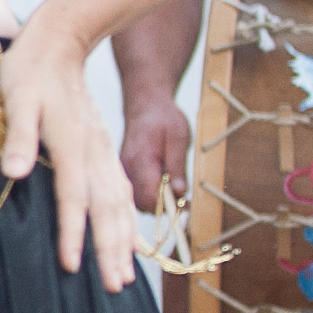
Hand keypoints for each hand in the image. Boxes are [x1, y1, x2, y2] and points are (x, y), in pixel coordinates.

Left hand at [0, 28, 136, 288]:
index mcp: (72, 144)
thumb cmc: (30, 72)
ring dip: (124, 242)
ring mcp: (104, 152)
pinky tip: (129, 240)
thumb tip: (15, 174)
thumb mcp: (16, 99)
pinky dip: (127, 221)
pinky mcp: (104, 150)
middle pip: (106, 209)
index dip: (72, 233)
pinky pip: (122, 192)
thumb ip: (19, 137)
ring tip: (126, 278)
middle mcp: (95, 152)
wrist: (60, 42)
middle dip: (111, 250)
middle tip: (114, 288)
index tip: (72, 267)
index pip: (73, 197)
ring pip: (120, 204)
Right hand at [117, 97, 192, 220]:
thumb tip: (180, 192)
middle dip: (163, 206)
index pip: (150, 197)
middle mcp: (128, 168)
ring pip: (138, 201)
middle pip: (143, 203)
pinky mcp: (126, 172)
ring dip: (157, 201)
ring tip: (174, 188)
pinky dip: (150, 194)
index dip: (169, 206)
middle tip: (184, 199)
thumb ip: (177, 165)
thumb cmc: (164, 118)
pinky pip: (136, 192)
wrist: (146, 105)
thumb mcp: (178, 137)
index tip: (186, 204)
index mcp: (141, 160)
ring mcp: (125, 171)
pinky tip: (163, 183)